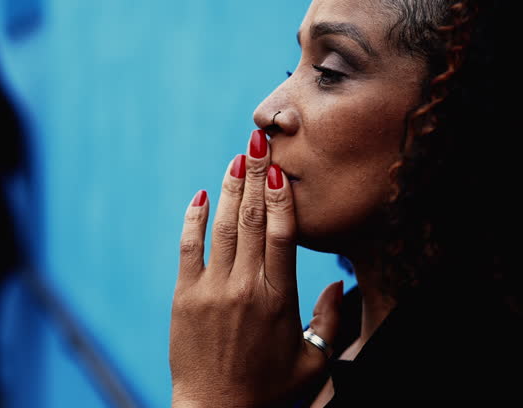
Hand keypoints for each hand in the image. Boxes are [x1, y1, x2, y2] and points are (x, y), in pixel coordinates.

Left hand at [170, 129, 343, 406]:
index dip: (281, 198)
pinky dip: (193, 220)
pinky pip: (188, 249)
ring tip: (237, 157)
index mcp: (280, 299)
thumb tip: (337, 281)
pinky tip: (200, 195)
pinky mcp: (185, 298)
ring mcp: (212, 290)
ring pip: (222, 227)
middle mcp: (246, 288)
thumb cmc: (270, 393)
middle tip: (259, 141)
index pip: (282, 235)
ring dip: (229, 188)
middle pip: (253, 220)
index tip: (281, 170)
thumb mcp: (315, 362)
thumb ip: (330, 320)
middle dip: (256, 176)